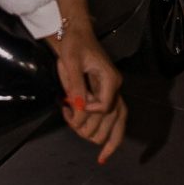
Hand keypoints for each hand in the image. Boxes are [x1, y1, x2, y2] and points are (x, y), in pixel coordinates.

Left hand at [47, 19, 126, 162]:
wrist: (74, 33)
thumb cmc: (73, 43)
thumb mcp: (71, 62)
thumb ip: (76, 86)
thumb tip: (77, 108)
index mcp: (111, 79)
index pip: (104, 108)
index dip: (86, 111)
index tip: (71, 103)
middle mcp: (116, 88)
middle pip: (111, 121)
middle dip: (88, 126)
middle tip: (67, 117)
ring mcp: (113, 93)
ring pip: (115, 126)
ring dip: (94, 132)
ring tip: (73, 124)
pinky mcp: (106, 95)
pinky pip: (113, 121)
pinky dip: (106, 135)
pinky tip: (100, 151)